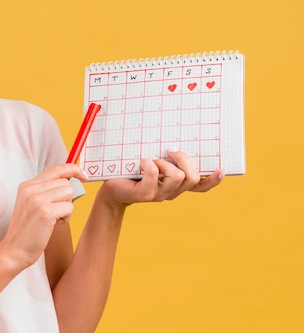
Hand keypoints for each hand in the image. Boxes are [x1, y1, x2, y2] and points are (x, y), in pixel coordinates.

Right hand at [0, 164, 84, 271]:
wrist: (14, 250)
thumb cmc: (26, 230)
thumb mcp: (30, 204)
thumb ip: (45, 191)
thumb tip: (71, 181)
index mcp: (27, 186)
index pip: (55, 169)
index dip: (72, 169)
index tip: (82, 175)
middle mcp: (31, 189)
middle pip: (65, 182)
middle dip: (67, 197)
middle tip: (56, 211)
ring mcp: (37, 200)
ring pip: (69, 192)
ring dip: (66, 207)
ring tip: (53, 218)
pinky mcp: (45, 212)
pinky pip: (69, 207)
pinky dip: (66, 217)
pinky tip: (54, 224)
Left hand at [99, 150, 223, 207]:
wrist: (112, 186)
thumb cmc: (133, 170)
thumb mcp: (153, 160)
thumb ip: (167, 156)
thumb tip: (176, 138)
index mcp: (176, 185)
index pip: (201, 186)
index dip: (213, 180)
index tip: (221, 169)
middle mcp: (171, 192)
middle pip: (192, 177)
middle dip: (184, 159)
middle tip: (170, 150)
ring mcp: (159, 195)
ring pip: (177, 177)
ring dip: (164, 163)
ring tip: (152, 160)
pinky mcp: (145, 194)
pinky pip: (155, 175)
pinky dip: (149, 164)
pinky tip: (142, 162)